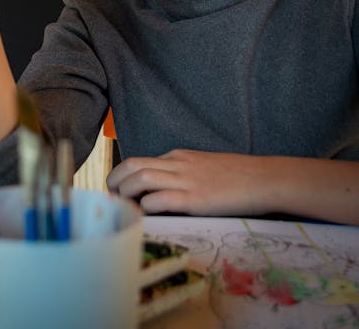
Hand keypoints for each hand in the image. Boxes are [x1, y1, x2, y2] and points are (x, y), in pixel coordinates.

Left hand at [106, 149, 271, 216]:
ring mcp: (186, 180)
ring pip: (141, 177)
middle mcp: (177, 164)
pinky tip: (145, 216)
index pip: (139, 161)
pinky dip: (146, 207)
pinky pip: (161, 199)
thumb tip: (164, 190)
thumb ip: (183, 174)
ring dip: (125, 193)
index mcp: (179, 157)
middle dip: (114, 182)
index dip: (122, 177)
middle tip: (110, 201)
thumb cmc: (238, 176)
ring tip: (121, 209)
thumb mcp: (204, 167)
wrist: (264, 178)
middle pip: (132, 165)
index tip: (116, 193)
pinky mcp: (195, 198)